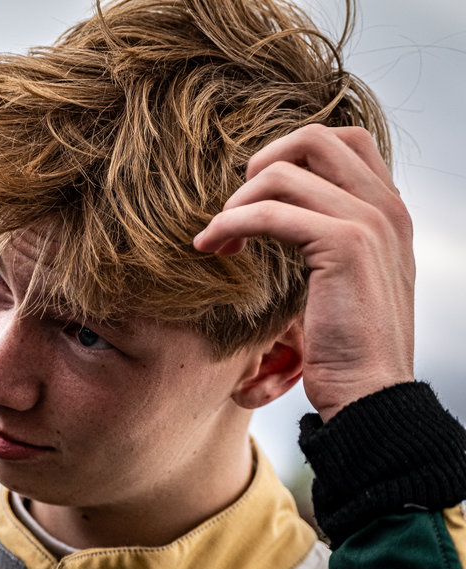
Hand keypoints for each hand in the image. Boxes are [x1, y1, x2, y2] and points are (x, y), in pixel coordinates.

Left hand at [194, 124, 414, 421]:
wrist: (370, 393)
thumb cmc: (348, 347)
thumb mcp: (346, 281)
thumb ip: (329, 238)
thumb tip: (285, 215)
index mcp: (389, 211)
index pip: (344, 141)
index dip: (290, 155)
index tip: (258, 196)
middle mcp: (386, 208)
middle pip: (315, 139)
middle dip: (261, 165)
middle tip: (234, 208)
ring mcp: (370, 223)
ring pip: (284, 173)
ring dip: (236, 202)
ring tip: (218, 239)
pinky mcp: (345, 245)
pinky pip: (271, 213)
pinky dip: (232, 224)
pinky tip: (215, 248)